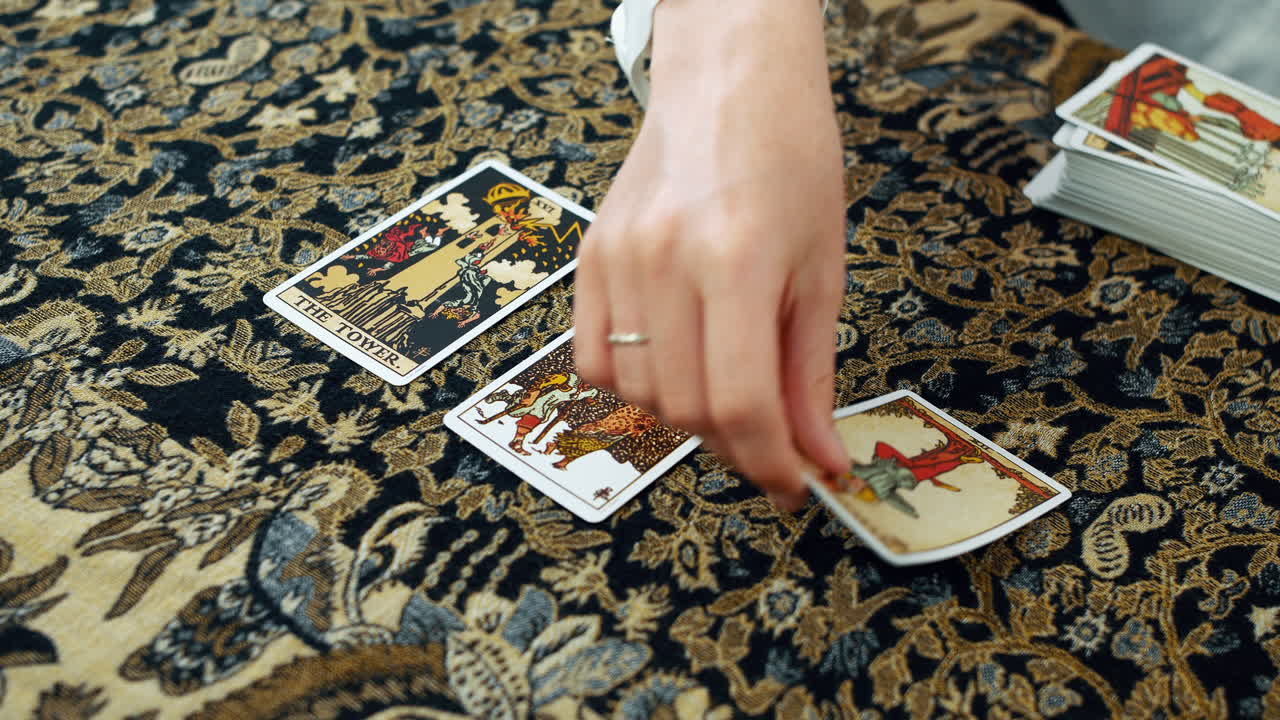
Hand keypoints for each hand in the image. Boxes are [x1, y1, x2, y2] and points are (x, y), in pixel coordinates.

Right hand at [574, 0, 848, 509]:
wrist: (727, 81)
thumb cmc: (790, 156)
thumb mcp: (822, 267)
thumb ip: (811, 372)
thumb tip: (817, 457)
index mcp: (737, 259)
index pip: (741, 403)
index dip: (771, 463)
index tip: (797, 485)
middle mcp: (665, 262)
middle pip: (686, 409)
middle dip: (737, 446)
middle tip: (772, 442)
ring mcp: (617, 260)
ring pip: (639, 394)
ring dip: (689, 417)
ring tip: (729, 391)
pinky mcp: (589, 258)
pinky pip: (595, 359)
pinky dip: (636, 384)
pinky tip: (675, 364)